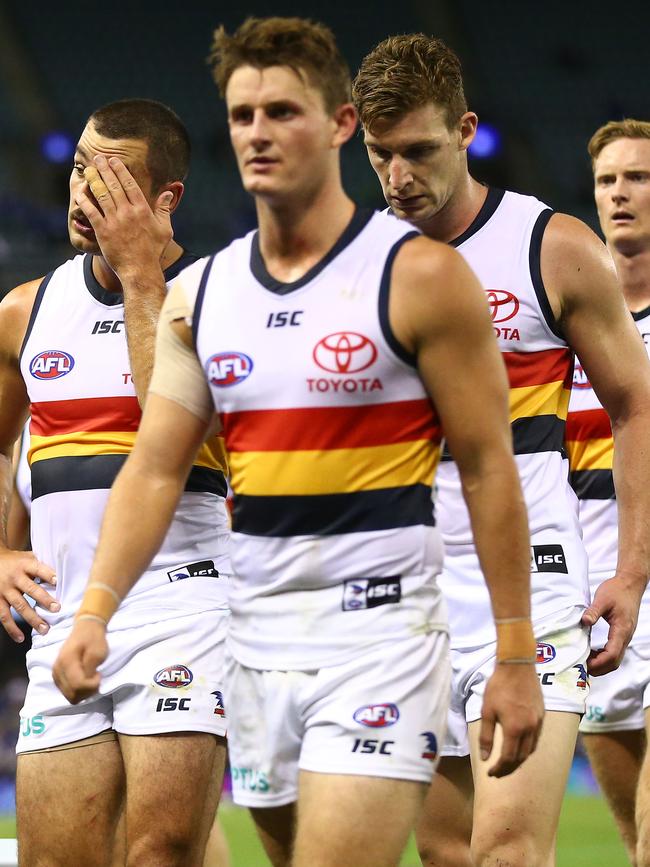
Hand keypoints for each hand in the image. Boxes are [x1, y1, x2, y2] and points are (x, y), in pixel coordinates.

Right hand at [0, 550, 57, 640]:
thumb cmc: (16, 560)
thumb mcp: (27, 557)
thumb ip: (42, 564)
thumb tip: (65, 570)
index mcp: (25, 565)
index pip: (38, 569)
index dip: (48, 575)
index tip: (58, 582)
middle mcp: (15, 578)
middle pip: (31, 589)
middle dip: (44, 600)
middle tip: (56, 609)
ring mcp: (5, 590)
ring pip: (19, 606)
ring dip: (32, 619)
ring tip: (44, 629)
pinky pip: (4, 616)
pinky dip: (12, 629)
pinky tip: (20, 638)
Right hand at [52, 619, 108, 703]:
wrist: (85, 629)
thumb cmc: (93, 639)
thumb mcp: (98, 652)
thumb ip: (90, 669)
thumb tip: (86, 684)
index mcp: (66, 661)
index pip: (77, 685)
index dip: (91, 685)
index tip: (99, 675)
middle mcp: (57, 670)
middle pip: (72, 695)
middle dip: (88, 691)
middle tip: (96, 677)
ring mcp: (56, 674)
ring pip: (70, 697)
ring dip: (84, 692)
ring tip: (91, 677)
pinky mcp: (58, 677)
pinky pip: (68, 693)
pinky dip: (79, 691)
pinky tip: (85, 679)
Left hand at [76, 155, 173, 277]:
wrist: (140, 270)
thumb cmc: (153, 251)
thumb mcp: (165, 229)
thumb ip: (164, 209)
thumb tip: (168, 192)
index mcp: (143, 210)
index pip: (129, 184)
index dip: (120, 170)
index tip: (113, 161)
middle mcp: (128, 213)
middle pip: (114, 185)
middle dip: (105, 169)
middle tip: (98, 158)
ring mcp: (114, 221)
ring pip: (102, 195)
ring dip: (94, 180)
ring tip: (88, 170)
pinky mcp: (103, 231)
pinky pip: (91, 212)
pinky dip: (85, 201)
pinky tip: (80, 193)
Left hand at [479, 663, 543, 777]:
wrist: (517, 666)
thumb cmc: (498, 686)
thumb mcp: (486, 710)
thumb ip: (486, 736)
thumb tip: (485, 757)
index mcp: (515, 728)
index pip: (508, 758)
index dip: (499, 768)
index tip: (490, 773)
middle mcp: (530, 729)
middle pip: (521, 757)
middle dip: (509, 768)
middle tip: (498, 772)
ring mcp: (538, 722)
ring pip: (531, 750)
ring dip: (519, 760)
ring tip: (507, 763)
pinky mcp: (542, 716)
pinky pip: (536, 739)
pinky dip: (528, 748)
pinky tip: (519, 747)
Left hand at [581, 573, 642, 674]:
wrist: (629, 584)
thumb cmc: (617, 590)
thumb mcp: (602, 598)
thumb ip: (593, 611)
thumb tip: (584, 622)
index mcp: (621, 629)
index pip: (612, 654)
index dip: (598, 663)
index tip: (585, 664)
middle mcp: (625, 636)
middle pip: (615, 661)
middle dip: (599, 668)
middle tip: (582, 667)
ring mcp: (625, 636)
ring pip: (616, 659)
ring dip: (601, 664)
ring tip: (584, 661)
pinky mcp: (622, 634)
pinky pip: (615, 651)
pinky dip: (603, 657)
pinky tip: (592, 653)